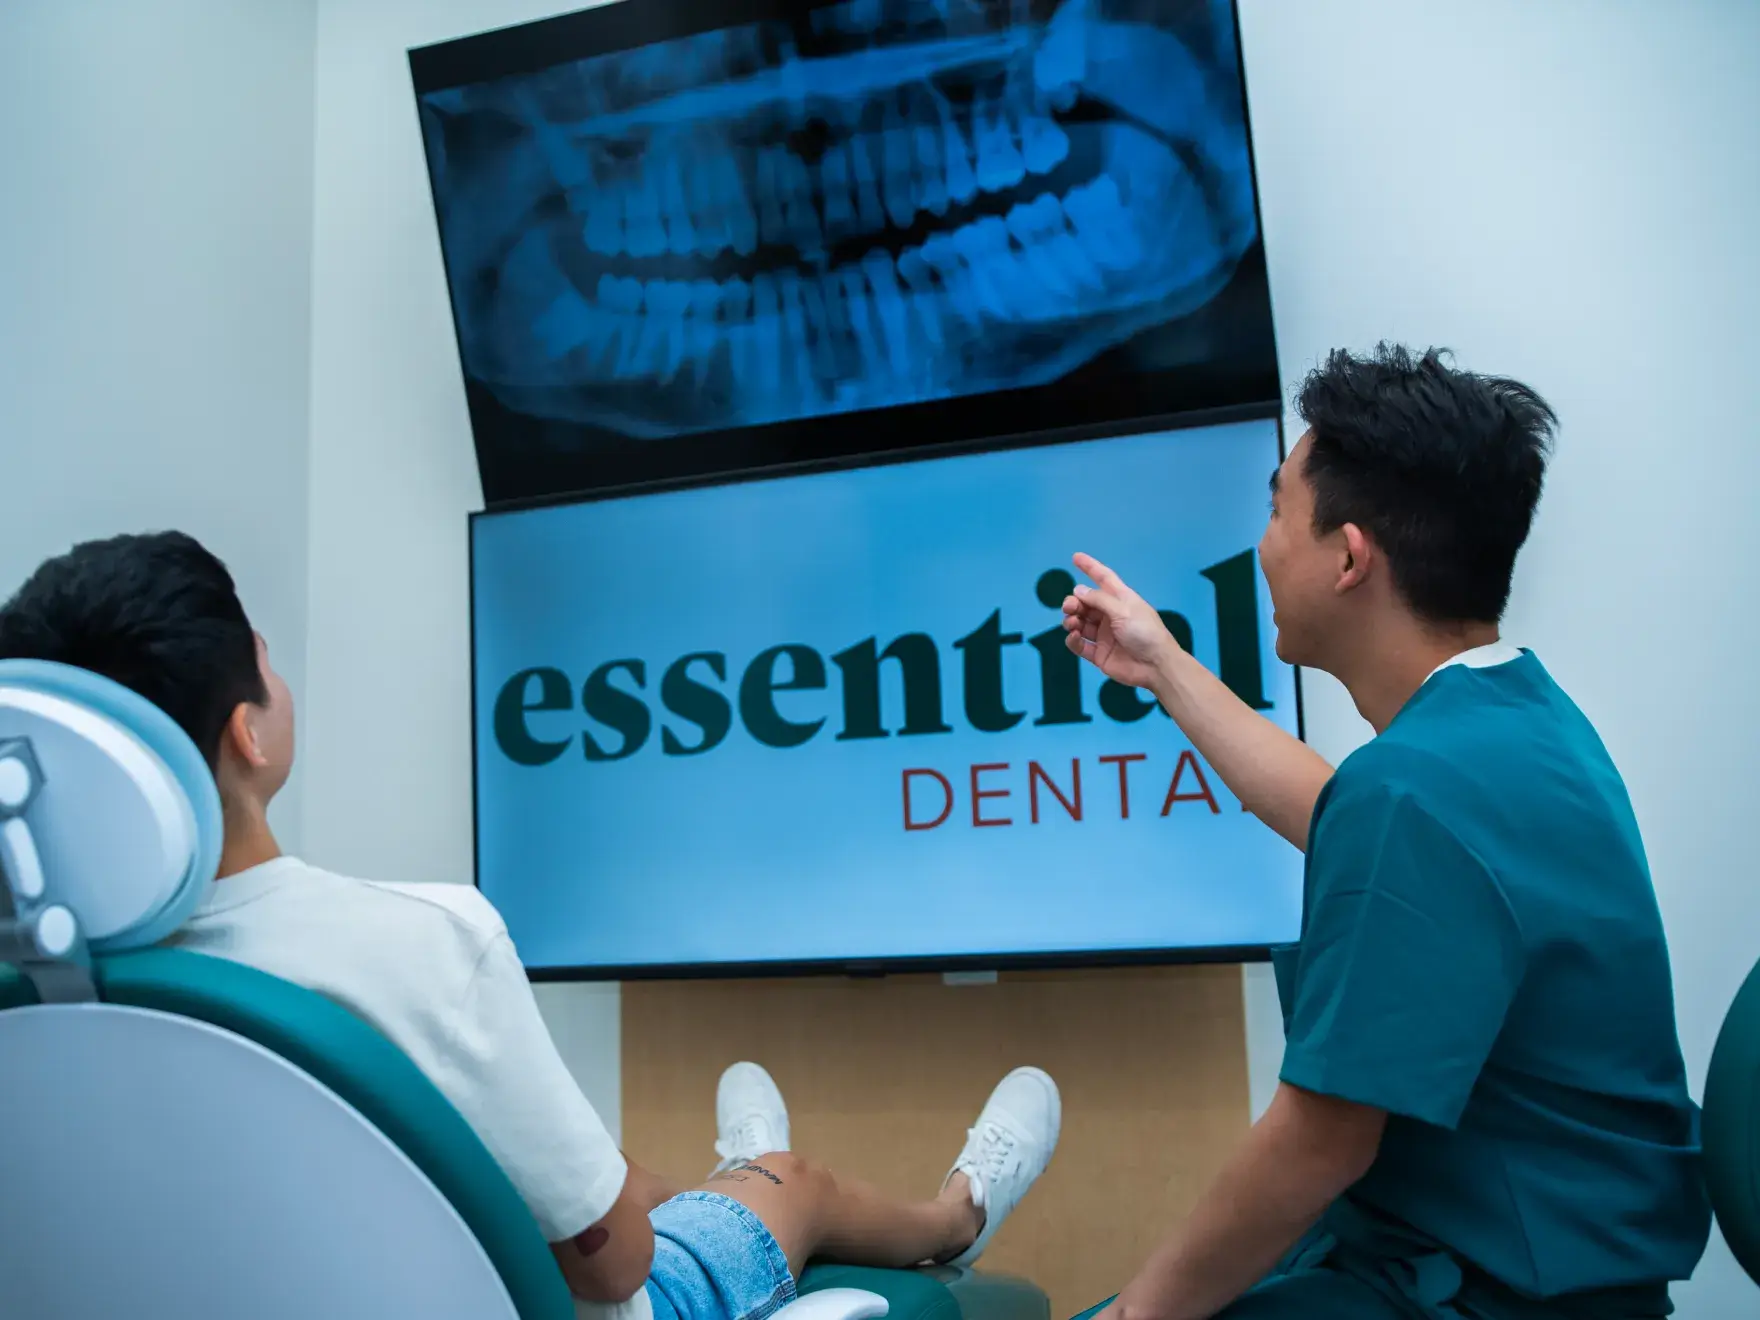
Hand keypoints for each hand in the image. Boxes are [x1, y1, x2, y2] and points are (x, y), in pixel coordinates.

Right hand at [1062, 553, 1182, 690]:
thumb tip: (1078, 590)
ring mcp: (1104, 635)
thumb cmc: (1145, 633)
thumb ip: (1099, 599)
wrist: (1156, 666)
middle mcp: (1111, 615)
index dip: (1090, 567)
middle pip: (1086, 603)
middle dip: (1074, 602)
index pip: (1103, 578)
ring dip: (1072, 619)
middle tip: (1070, 606)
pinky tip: (1074, 636)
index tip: (1075, 557)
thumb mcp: (1123, 610)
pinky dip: (1073, 639)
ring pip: (1080, 622)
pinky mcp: (1099, 653)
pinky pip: (1079, 645)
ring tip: (1072, 623)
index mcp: (1121, 600)